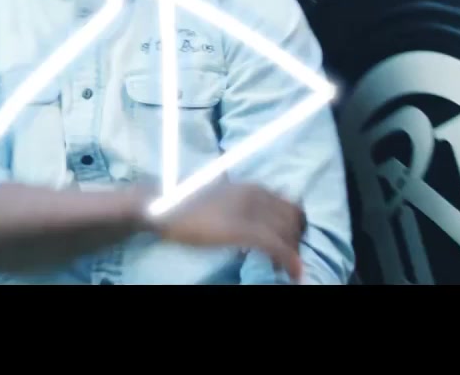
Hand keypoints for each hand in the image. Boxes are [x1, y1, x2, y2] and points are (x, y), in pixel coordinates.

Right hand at [147, 180, 305, 281]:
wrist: (162, 207)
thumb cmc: (186, 204)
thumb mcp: (221, 197)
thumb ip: (242, 202)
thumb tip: (260, 217)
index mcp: (251, 186)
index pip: (290, 205)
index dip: (295, 225)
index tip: (291, 240)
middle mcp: (256, 195)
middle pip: (294, 219)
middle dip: (296, 240)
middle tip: (289, 257)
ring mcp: (250, 212)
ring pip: (288, 234)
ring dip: (293, 252)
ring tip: (287, 267)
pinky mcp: (243, 231)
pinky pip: (277, 247)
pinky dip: (290, 261)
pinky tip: (293, 273)